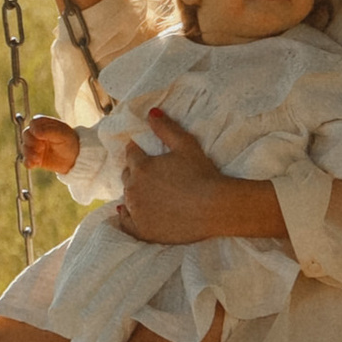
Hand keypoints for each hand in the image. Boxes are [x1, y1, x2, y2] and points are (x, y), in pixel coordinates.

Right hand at [22, 116, 80, 172]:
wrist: (75, 159)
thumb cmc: (70, 143)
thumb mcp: (62, 134)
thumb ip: (49, 131)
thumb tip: (35, 132)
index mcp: (45, 124)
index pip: (33, 123)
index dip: (34, 129)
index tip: (40, 136)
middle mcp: (38, 134)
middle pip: (26, 134)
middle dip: (31, 142)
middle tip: (41, 148)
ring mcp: (35, 146)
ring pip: (24, 147)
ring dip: (29, 153)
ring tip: (38, 158)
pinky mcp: (35, 158)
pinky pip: (26, 160)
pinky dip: (28, 162)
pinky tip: (34, 164)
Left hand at [114, 106, 230, 243]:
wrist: (215, 208)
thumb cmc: (202, 174)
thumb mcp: (186, 145)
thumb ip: (166, 128)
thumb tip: (151, 112)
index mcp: (141, 166)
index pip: (131, 154)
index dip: (138, 152)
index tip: (144, 154)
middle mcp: (134, 188)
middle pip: (127, 175)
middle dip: (136, 173)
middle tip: (150, 175)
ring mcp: (137, 210)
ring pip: (127, 197)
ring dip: (133, 193)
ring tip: (145, 193)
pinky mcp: (142, 230)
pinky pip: (125, 222)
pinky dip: (125, 216)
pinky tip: (127, 213)